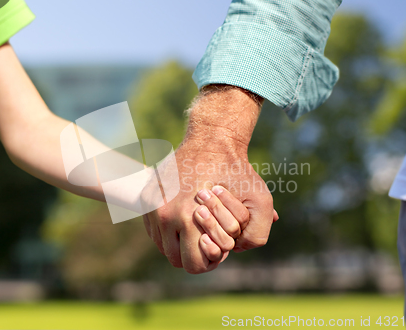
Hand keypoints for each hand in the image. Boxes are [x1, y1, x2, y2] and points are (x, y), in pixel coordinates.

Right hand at [143, 85, 277, 273]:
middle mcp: (165, 215)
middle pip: (176, 259)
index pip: (193, 265)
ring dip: (179, 242)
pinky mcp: (146, 198)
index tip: (219, 245)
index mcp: (188, 219)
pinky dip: (168, 229)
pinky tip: (185, 216)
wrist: (212, 140)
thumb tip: (237, 250)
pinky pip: (154, 229)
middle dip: (194, 253)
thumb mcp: (260, 200)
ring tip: (197, 227)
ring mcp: (152, 207)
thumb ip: (257, 233)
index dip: (210, 260)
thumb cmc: (237, 171)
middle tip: (208, 237)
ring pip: (163, 246)